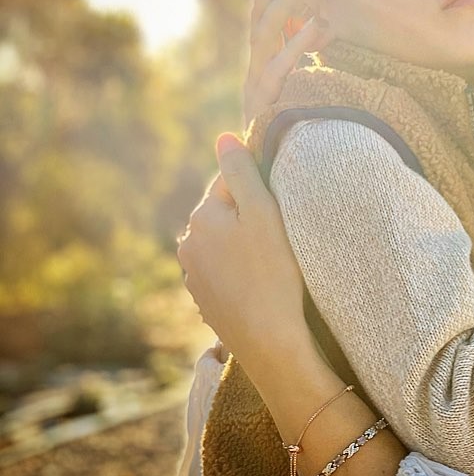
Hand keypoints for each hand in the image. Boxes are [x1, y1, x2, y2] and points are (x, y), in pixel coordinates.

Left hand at [177, 134, 309, 363]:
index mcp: (201, 217)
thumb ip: (242, 171)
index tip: (279, 208)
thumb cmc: (273, 270)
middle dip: (249, 217)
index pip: (230, 184)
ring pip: (224, 243)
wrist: (268, 339)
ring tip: (273, 260)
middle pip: (225, 214)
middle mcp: (189, 244)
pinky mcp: (206, 300)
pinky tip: (261, 281)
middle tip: (282, 235)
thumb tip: (223, 137)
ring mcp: (195, 276)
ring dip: (243, 244)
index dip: (259, 190)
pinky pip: (225, 271)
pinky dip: (241, 270)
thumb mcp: (263, 211)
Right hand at [243, 0, 331, 125]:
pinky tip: (317, 24)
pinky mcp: (265, 104)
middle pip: (258, 15)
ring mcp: (257, 85)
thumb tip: (325, 23)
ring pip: (265, 36)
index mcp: (264, 63)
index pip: (265, 13)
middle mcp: (256, 69)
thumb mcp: (301, 90)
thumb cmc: (292, 135)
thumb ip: (308, 57)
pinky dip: (299, 44)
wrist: (266, 183)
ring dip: (283, 3)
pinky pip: (283, 68)